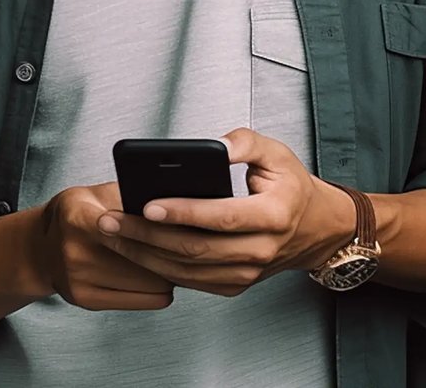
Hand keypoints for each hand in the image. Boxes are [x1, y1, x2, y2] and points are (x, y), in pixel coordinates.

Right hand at [33, 182, 176, 311]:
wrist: (41, 249)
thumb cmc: (74, 217)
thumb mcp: (95, 194)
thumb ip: (129, 196)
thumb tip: (170, 204)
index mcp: (78, 217)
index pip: (130, 227)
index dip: (158, 227)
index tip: (176, 227)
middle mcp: (75, 251)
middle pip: (146, 258)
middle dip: (169, 251)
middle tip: (179, 243)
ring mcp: (78, 279)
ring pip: (151, 283)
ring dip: (166, 272)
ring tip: (166, 259)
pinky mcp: (86, 300)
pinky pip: (146, 301)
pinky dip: (157, 290)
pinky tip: (154, 277)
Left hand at [93, 127, 355, 297]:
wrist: (315, 229)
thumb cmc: (291, 188)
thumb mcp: (278, 153)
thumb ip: (247, 142)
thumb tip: (219, 145)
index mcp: (273, 215)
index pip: (222, 216)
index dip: (184, 213)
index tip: (147, 204)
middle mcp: (260, 250)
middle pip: (196, 249)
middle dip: (146, 236)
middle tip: (110, 220)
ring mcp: (247, 272)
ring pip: (187, 270)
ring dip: (143, 254)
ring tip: (111, 234)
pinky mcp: (234, 284)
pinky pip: (190, 280)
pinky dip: (158, 267)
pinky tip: (132, 250)